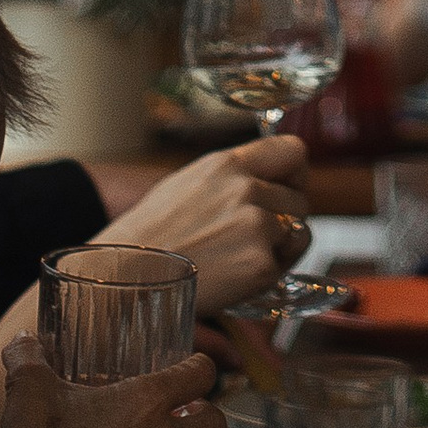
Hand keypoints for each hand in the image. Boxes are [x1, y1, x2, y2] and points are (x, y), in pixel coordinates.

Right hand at [99, 135, 310, 314]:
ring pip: (300, 231)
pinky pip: (285, 265)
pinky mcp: (260, 264)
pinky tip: (236, 277)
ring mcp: (256, 226)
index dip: (295, 173)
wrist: (127, 276)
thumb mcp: (190, 183)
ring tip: (243, 256)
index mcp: (228, 164)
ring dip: (281, 246)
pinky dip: (269, 274)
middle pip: (300, 198)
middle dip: (284, 218)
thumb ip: (233, 175)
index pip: (294, 151)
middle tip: (253, 237)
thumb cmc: (151, 234)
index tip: (286, 189)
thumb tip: (269, 176)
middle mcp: (246, 189)